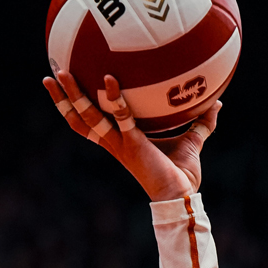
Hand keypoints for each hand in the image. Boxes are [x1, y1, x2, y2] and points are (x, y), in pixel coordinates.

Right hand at [43, 72, 219, 201]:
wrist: (182, 195)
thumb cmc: (183, 173)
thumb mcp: (192, 141)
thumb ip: (201, 122)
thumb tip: (217, 103)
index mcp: (119, 143)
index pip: (90, 125)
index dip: (75, 109)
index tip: (65, 89)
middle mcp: (114, 143)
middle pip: (79, 120)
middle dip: (62, 99)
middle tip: (51, 75)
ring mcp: (121, 144)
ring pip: (88, 117)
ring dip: (73, 94)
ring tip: (61, 72)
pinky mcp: (134, 145)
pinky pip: (121, 116)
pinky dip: (115, 97)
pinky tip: (111, 78)